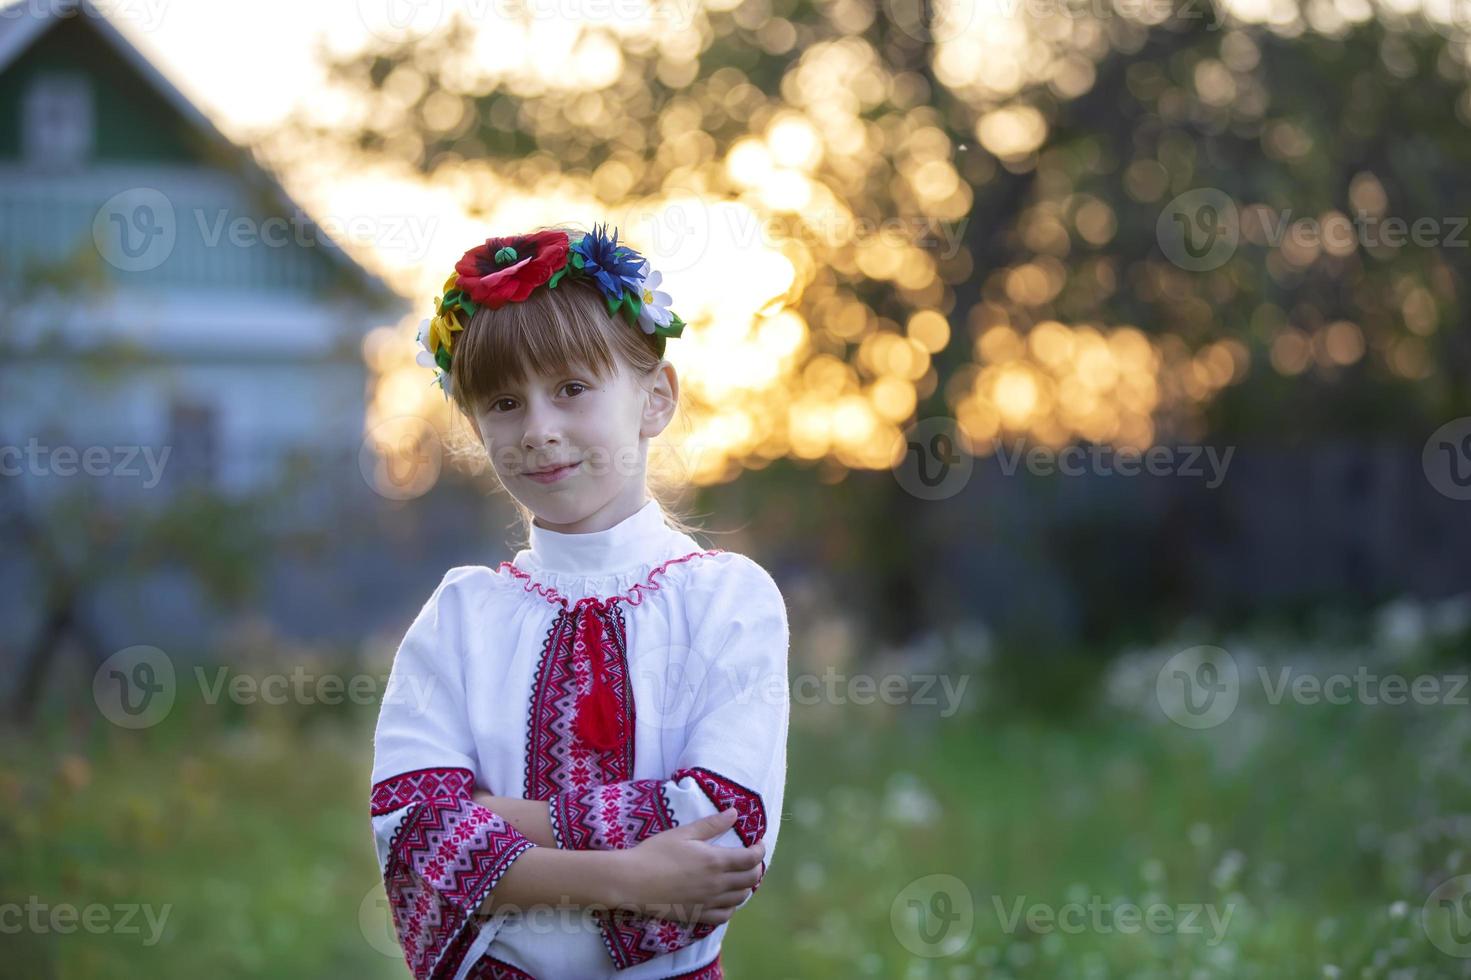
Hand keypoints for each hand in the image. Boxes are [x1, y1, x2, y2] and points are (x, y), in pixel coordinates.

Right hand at [616, 808, 764, 925]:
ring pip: (741, 898)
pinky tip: (726, 898)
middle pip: (751, 879)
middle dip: (756, 867)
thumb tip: (735, 813)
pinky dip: (732, 906)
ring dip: (746, 886)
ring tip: (739, 876)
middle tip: (750, 858)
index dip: (760, 849)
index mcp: (716, 861)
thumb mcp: (684, 833)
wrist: (632, 881)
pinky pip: (725, 915)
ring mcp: (708, 902)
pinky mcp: (698, 915)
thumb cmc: (656, 853)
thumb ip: (712, 824)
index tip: (758, 842)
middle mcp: (717, 884)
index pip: (751, 858)